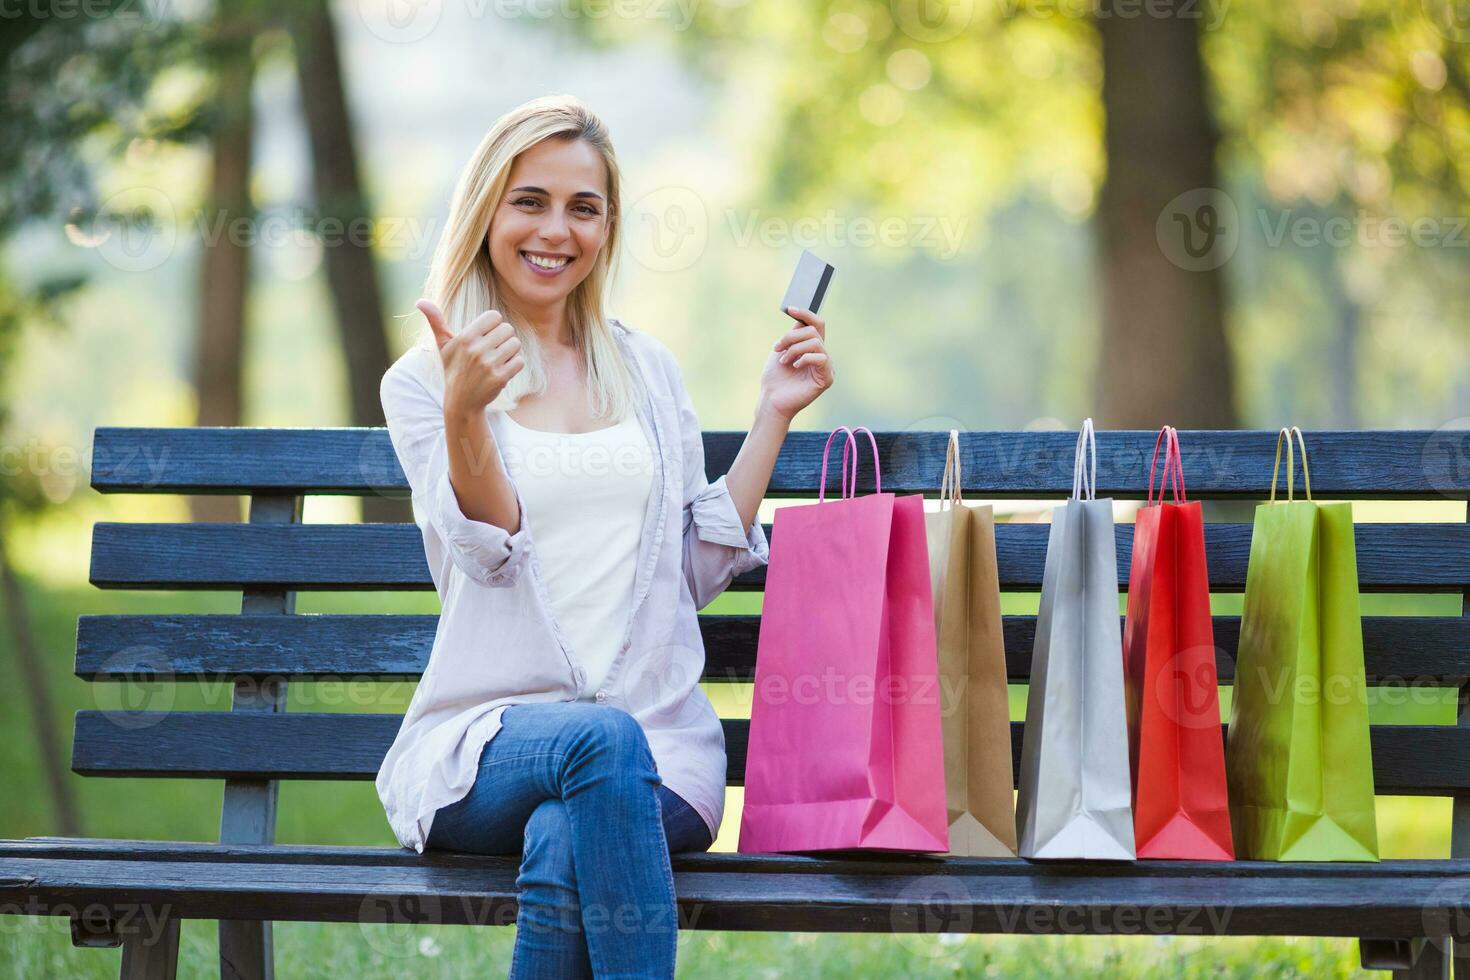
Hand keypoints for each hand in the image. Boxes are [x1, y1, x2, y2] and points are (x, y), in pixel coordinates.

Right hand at [419, 298, 524, 418]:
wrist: (462, 401)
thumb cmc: (454, 368)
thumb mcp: (443, 345)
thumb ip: (435, 321)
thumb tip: (420, 301)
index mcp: (464, 337)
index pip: (495, 316)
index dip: (493, 326)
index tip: (485, 337)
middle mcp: (476, 350)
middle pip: (508, 329)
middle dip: (503, 339)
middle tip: (492, 350)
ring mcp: (488, 365)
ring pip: (515, 344)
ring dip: (510, 352)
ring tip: (497, 360)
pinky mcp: (500, 378)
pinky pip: (519, 361)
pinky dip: (514, 365)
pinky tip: (502, 371)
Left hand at [761, 307, 834, 420]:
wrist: (771, 400)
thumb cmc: (775, 378)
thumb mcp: (782, 350)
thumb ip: (794, 335)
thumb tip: (801, 320)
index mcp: (812, 348)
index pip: (817, 324)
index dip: (805, 314)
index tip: (789, 309)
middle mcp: (822, 356)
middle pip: (813, 331)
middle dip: (791, 337)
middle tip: (777, 348)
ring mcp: (826, 367)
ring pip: (816, 343)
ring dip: (794, 349)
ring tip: (783, 361)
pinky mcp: (827, 379)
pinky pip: (821, 358)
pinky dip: (805, 358)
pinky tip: (795, 366)